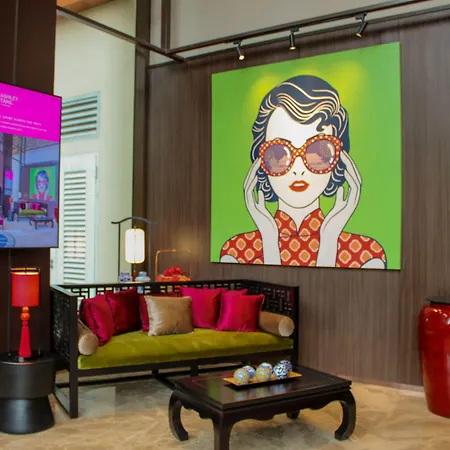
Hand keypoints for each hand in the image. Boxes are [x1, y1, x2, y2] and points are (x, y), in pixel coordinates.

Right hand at [244, 158, 280, 264]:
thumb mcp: (265, 210)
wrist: (270, 236)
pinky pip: (251, 196)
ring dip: (252, 176)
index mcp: (252, 201)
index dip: (253, 172)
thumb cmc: (269, 224)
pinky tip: (258, 179)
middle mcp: (249, 202)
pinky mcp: (254, 210)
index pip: (250, 183)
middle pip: (248, 182)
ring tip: (258, 166)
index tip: (259, 163)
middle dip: (252, 170)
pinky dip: (253, 187)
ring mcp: (250, 206)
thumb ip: (262, 201)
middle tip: (258, 159)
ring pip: (247, 187)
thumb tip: (261, 192)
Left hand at [316, 151, 360, 266]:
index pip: (351, 177)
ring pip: (356, 180)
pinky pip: (353, 189)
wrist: (329, 235)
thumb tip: (340, 188)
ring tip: (343, 157)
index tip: (340, 155)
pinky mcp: (350, 206)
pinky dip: (350, 179)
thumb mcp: (335, 207)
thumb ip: (339, 198)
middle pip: (355, 175)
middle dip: (350, 163)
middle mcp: (354, 198)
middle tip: (342, 151)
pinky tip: (344, 171)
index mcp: (350, 197)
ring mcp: (353, 201)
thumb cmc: (330, 222)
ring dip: (350, 167)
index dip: (347, 165)